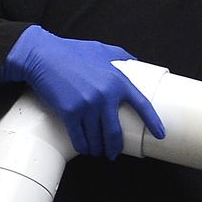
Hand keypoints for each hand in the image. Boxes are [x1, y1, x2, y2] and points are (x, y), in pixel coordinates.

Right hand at [0, 25, 162, 158]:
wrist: (42, 55)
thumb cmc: (71, 51)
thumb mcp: (101, 49)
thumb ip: (120, 56)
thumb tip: (134, 61)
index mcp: (118, 81)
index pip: (142, 105)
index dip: (153, 122)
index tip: (159, 134)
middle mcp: (106, 95)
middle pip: (115, 131)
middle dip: (115, 146)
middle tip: (113, 152)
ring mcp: (88, 105)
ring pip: (97, 137)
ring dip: (98, 148)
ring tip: (97, 151)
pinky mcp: (70, 112)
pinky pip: (79, 137)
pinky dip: (83, 146)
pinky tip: (84, 148)